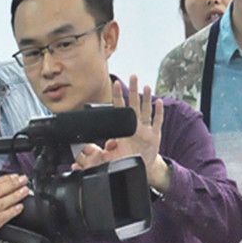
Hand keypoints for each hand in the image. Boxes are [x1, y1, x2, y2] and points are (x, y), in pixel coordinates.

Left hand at [77, 75, 169, 191]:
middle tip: (133, 76)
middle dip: (133, 90)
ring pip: (146, 111)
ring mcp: (145, 130)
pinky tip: (159, 102)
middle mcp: (135, 126)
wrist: (141, 166)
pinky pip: (157, 122)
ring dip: (146, 99)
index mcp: (124, 128)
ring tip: (146, 86)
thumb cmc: (126, 158)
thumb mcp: (109, 157)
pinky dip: (159, 112)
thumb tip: (82, 153)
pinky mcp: (155, 136)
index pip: (119, 108)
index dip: (117, 96)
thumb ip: (96, 153)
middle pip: (134, 105)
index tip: (115, 83)